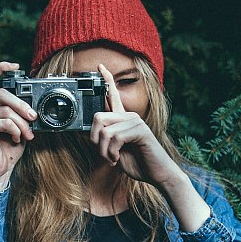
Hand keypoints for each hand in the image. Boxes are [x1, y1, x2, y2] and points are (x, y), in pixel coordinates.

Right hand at [0, 62, 36, 191]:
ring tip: (27, 135)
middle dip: (22, 105)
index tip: (17, 66)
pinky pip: (5, 121)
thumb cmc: (6, 150)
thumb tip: (32, 104)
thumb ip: (18, 112)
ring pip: (6, 110)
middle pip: (2, 93)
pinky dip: (15, 130)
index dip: (1, 68)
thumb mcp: (16, 126)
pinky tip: (15, 139)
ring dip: (22, 123)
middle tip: (33, 118)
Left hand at [89, 64, 184, 188]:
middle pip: (97, 116)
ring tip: (113, 159)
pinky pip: (114, 138)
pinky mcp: (140, 130)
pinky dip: (111, 153)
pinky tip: (118, 159)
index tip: (100, 66)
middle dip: (94, 140)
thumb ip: (101, 141)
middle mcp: (129, 116)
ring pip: (104, 131)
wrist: (158, 174)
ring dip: (103, 151)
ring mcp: (135, 121)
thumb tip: (82, 133)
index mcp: (123, 120)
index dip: (106, 80)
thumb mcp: (113, 152)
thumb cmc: (138, 163)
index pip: (113, 95)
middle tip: (103, 154)